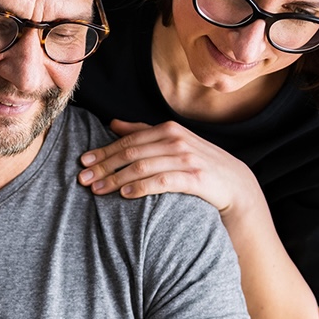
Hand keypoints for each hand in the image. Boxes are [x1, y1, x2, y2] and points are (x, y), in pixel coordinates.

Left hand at [77, 119, 255, 213]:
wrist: (236, 186)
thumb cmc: (199, 164)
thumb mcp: (173, 143)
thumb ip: (143, 132)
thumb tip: (112, 123)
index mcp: (168, 129)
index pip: (128, 140)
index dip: (103, 151)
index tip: (83, 163)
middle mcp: (176, 140)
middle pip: (130, 153)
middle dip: (103, 166)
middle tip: (83, 179)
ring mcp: (186, 158)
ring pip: (141, 167)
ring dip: (116, 179)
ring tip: (97, 190)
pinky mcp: (194, 178)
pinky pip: (161, 181)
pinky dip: (140, 187)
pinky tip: (124, 195)